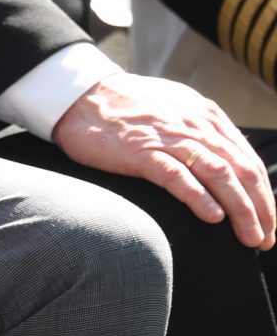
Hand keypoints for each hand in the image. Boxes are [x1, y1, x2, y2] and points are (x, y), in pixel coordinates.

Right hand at [53, 74, 273, 248]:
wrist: (77, 96)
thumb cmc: (123, 109)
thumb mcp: (173, 109)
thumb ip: (200, 132)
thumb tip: (226, 166)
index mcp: (205, 115)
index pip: (249, 160)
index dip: (264, 196)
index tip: (268, 222)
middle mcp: (193, 124)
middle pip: (242, 171)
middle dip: (261, 210)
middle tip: (265, 239)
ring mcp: (168, 137)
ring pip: (219, 175)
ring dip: (241, 210)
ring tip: (250, 237)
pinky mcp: (141, 151)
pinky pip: (178, 176)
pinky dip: (200, 197)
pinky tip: (212, 217)